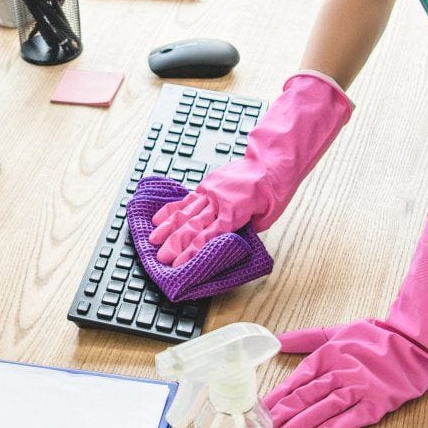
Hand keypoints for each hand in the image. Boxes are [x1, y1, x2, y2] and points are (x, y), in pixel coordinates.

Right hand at [148, 71, 351, 264]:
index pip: (207, 238)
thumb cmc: (274, 191)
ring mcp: (210, 192)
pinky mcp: (207, 184)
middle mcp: (218, 203)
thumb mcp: (266, 218)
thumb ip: (245, 230)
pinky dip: (172, 209)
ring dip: (168, 228)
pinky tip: (160, 218)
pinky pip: (187, 199)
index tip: (178, 264)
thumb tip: (229, 240)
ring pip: (185, 212)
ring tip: (153, 240)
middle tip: (160, 257)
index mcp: (233, 214)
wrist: (271, 162)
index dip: (190, 253)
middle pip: (191, 227)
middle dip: (174, 244)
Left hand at [265, 217, 427, 427]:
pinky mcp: (377, 404)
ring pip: (324, 408)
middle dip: (284, 412)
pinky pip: (351, 419)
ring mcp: (359, 389)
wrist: (414, 344)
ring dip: (302, 422)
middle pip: (307, 395)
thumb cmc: (375, 338)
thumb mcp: (336, 331)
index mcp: (328, 355)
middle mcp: (341, 372)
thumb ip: (305, 338)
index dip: (278, 394)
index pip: (297, 379)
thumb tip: (275, 340)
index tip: (261, 408)